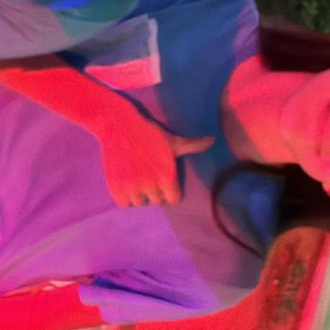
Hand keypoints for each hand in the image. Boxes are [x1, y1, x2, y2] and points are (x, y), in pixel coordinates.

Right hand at [99, 107, 213, 207]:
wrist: (119, 125)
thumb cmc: (149, 133)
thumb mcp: (173, 141)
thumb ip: (194, 145)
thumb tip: (214, 140)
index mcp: (166, 177)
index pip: (173, 200)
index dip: (169, 190)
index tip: (163, 180)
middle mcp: (150, 186)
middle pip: (156, 201)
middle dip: (154, 191)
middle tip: (149, 175)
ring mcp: (131, 187)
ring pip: (140, 203)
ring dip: (139, 194)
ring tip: (138, 178)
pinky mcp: (115, 188)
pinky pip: (124, 204)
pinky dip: (125, 197)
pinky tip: (127, 182)